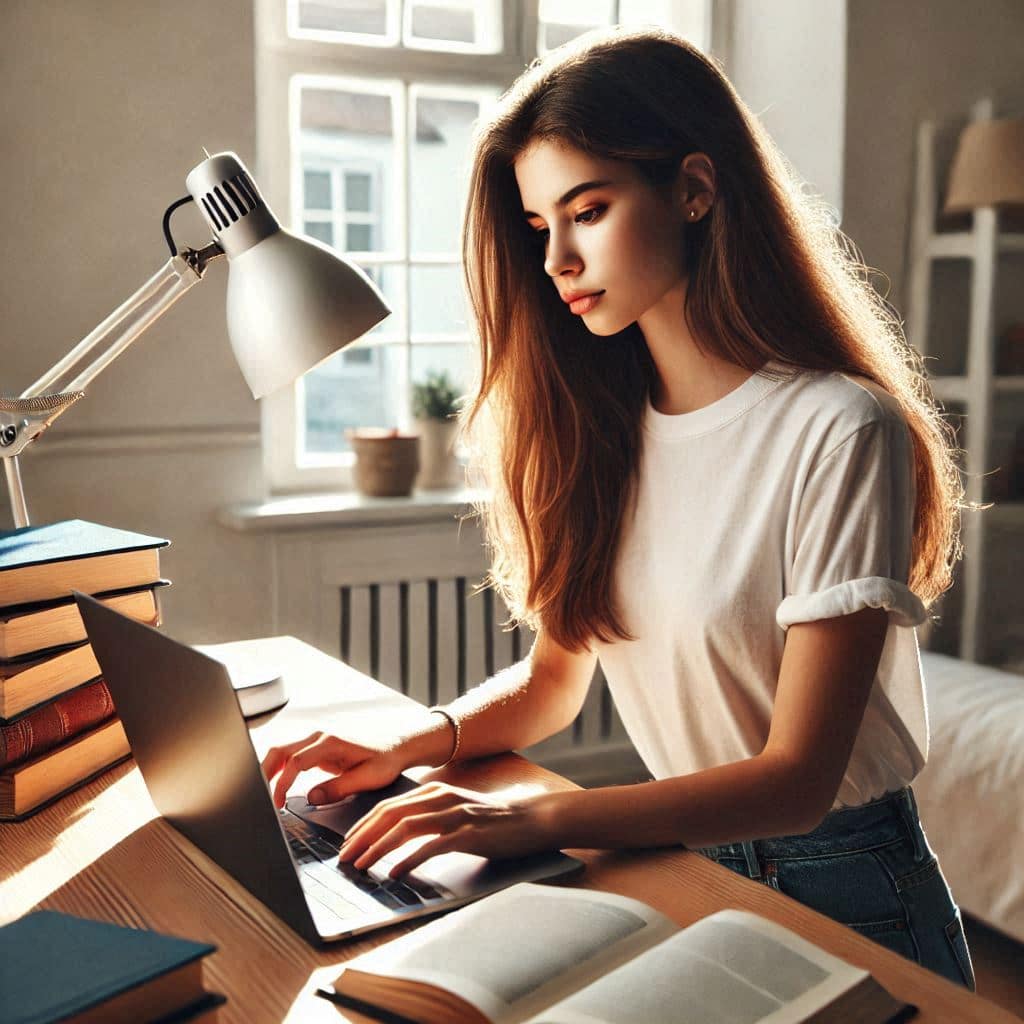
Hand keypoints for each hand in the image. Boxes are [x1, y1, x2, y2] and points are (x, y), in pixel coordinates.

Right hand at [260, 731, 404, 807]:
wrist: (396, 747)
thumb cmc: (385, 761)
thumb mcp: (366, 779)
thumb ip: (338, 789)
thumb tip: (310, 799)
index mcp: (330, 742)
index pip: (295, 761)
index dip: (283, 783)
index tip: (278, 803)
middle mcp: (320, 737)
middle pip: (280, 750)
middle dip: (265, 773)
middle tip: (259, 798)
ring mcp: (317, 740)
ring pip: (283, 751)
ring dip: (270, 770)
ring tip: (264, 794)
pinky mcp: (318, 748)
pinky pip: (292, 756)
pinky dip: (281, 768)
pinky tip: (278, 785)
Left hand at [338, 781, 552, 876]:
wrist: (529, 819)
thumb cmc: (491, 819)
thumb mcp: (454, 809)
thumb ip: (428, 814)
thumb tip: (397, 831)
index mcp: (433, 790)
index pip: (387, 805)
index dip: (362, 824)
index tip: (346, 844)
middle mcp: (439, 797)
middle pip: (389, 814)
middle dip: (361, 836)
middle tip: (342, 857)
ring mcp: (453, 814)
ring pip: (404, 828)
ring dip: (377, 848)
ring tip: (361, 866)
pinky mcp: (466, 833)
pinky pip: (430, 846)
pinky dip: (408, 859)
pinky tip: (394, 872)